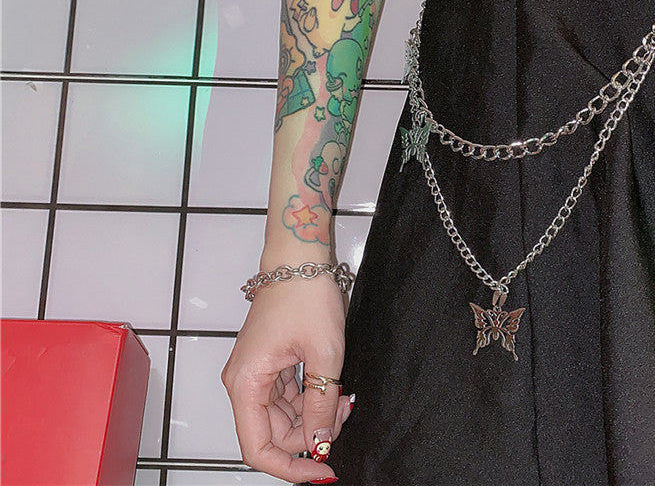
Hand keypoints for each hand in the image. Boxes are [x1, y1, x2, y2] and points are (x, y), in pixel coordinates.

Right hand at [221, 275, 352, 482]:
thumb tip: (321, 445)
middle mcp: (243, 382)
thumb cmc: (307, 295)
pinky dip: (311, 399)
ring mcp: (256, 372)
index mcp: (245, 383)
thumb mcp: (324, 354)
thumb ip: (321, 405)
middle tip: (345, 415)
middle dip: (311, 435)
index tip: (324, 470)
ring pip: (283, 417)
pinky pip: (287, 396)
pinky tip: (334, 390)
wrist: (299, 256)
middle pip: (273, 434)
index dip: (291, 468)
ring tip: (344, 398)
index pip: (258, 449)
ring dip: (314, 417)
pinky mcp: (269, 363)